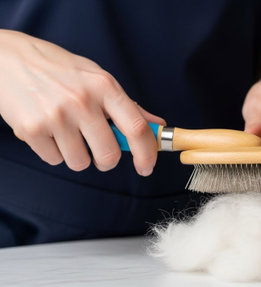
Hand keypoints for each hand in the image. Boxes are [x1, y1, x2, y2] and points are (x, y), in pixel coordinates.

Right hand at [0, 30, 164, 175]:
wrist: (6, 57)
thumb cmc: (57, 69)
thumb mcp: (97, 78)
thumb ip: (128, 105)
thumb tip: (157, 125)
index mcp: (104, 86)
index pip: (137, 128)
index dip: (146, 153)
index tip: (146, 166)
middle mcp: (82, 101)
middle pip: (109, 155)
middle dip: (107, 161)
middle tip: (100, 152)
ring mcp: (56, 116)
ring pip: (80, 162)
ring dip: (78, 155)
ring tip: (67, 132)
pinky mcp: (32, 129)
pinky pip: (55, 160)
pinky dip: (54, 151)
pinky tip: (48, 130)